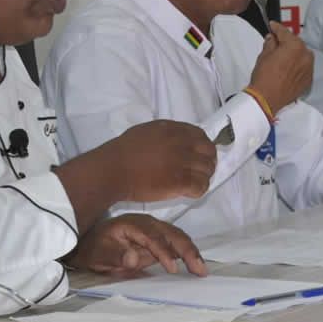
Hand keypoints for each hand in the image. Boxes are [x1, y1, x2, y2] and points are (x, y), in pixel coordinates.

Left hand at [67, 214, 207, 276]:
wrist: (92, 245)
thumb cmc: (94, 248)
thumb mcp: (98, 253)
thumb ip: (115, 254)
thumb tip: (133, 258)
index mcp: (133, 224)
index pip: (152, 236)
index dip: (163, 251)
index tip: (172, 268)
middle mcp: (147, 224)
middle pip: (171, 233)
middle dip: (187, 250)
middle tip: (198, 269)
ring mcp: (155, 231)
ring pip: (178, 238)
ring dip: (191, 252)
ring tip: (202, 270)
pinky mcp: (159, 240)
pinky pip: (177, 244)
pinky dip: (188, 254)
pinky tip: (196, 266)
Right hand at [102, 120, 216, 202]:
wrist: (113, 170)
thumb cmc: (122, 151)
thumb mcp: (145, 131)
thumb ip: (164, 134)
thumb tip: (176, 141)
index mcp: (172, 129)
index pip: (201, 136)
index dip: (203, 147)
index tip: (199, 155)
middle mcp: (181, 143)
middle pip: (209, 152)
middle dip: (207, 162)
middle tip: (199, 171)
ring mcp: (182, 162)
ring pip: (207, 170)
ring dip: (203, 177)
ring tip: (193, 184)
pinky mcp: (180, 181)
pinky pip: (201, 186)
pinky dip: (199, 190)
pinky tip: (190, 192)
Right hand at [248, 21, 313, 113]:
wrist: (267, 99)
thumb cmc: (264, 77)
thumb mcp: (264, 55)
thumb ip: (270, 43)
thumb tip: (272, 38)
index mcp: (295, 46)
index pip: (285, 32)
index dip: (276, 28)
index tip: (272, 26)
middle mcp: (306, 55)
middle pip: (296, 43)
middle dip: (286, 42)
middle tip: (275, 43)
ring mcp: (309, 68)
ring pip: (301, 55)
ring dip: (293, 54)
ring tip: (282, 58)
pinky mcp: (308, 80)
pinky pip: (304, 67)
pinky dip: (297, 66)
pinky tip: (287, 69)